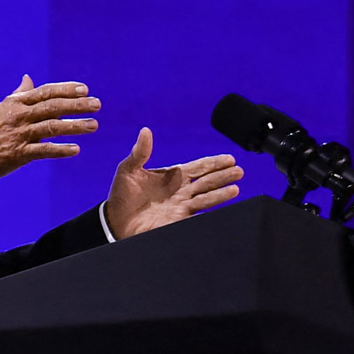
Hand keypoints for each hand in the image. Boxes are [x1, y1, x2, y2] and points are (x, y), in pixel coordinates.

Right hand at [0, 74, 101, 180]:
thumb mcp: (1, 108)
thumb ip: (19, 95)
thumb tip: (28, 79)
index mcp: (17, 104)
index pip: (45, 92)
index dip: (65, 89)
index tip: (84, 89)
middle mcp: (20, 117)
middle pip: (53, 107)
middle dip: (77, 105)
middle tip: (97, 104)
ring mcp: (20, 135)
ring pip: (52, 127)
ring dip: (75, 126)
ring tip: (94, 125)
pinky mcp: (20, 154)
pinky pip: (43, 151)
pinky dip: (60, 150)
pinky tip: (76, 149)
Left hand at [104, 130, 240, 238]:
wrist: (115, 221)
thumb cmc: (121, 195)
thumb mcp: (128, 170)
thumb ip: (140, 152)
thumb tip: (145, 131)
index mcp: (174, 176)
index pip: (199, 167)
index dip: (214, 162)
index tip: (230, 159)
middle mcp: (182, 191)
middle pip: (208, 181)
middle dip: (224, 176)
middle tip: (239, 171)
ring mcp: (181, 207)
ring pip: (206, 199)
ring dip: (221, 194)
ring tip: (235, 189)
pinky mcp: (177, 222)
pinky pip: (197, 217)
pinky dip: (209, 214)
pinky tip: (220, 211)